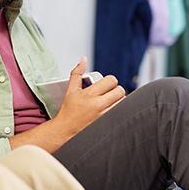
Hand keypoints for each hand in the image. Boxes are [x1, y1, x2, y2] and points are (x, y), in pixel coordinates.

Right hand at [9, 57, 124, 153]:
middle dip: (116, 90)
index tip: (106, 85)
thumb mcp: (71, 90)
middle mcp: (98, 105)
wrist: (66, 130)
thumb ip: (77, 73)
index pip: (111, 80)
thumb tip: (84, 59)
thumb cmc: (68, 110)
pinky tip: (112, 110)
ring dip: (119, 101)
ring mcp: (104, 115)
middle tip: (110, 94)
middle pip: (120, 90)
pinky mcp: (107, 124)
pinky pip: (121, 113)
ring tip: (111, 102)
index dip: (110, 81)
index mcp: (90, 94)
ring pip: (123, 102)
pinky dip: (119, 110)